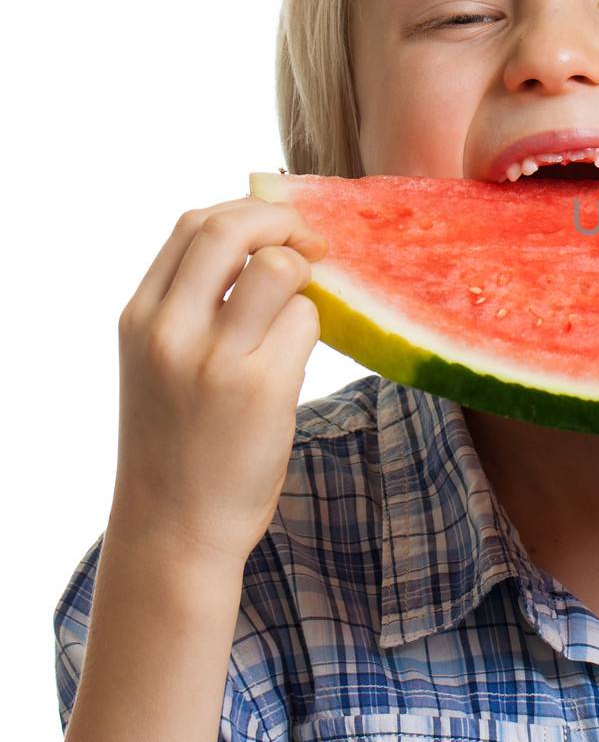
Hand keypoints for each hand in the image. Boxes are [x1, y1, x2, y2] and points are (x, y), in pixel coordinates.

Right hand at [112, 196, 327, 566]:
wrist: (175, 529)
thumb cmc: (180, 445)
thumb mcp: (162, 364)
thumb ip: (195, 306)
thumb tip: (269, 248)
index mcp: (140, 317)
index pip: (194, 225)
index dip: (250, 212)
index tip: (281, 229)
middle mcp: (169, 329)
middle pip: (231, 228)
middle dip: (283, 221)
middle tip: (314, 244)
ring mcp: (214, 357)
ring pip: (279, 269)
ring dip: (306, 281)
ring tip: (301, 317)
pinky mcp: (262, 386)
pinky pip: (307, 320)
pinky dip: (316, 326)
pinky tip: (301, 359)